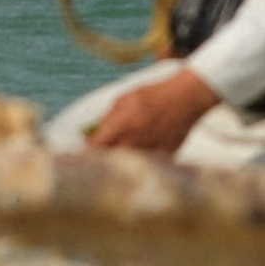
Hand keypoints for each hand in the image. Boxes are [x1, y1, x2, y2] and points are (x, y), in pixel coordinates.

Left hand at [85, 65, 219, 158]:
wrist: (186, 99)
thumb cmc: (152, 95)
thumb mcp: (123, 100)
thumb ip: (107, 119)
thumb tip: (93, 134)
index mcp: (118, 128)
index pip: (92, 151)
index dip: (83, 156)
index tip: (79, 158)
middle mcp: (131, 144)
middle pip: (107, 165)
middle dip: (100, 164)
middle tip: (94, 165)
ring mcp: (147, 153)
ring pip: (126, 170)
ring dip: (119, 168)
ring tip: (116, 165)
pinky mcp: (162, 158)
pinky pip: (145, 167)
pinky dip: (139, 167)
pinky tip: (137, 163)